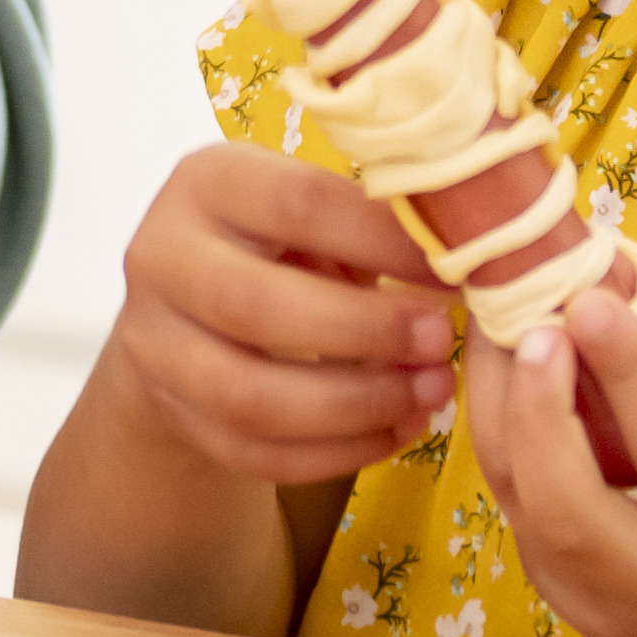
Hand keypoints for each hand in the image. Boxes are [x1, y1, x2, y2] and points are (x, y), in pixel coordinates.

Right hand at [80, 142, 464, 493]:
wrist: (191, 308)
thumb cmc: (280, 244)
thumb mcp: (313, 210)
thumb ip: (375, 223)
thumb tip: (480, 251)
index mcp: (205, 183)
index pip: (296, 205)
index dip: (383, 242)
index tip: (455, 270)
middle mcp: (161, 258)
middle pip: (253, 307)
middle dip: (363, 332)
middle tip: (439, 342)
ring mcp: (156, 344)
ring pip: (249, 397)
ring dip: (355, 404)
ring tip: (429, 393)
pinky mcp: (173, 413)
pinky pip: (254, 453)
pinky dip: (336, 453)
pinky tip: (396, 431)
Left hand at [453, 284, 636, 636]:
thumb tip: (608, 276)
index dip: (628, 374)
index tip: (588, 296)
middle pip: (572, 510)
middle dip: (535, 408)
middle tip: (525, 320)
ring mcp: (606, 615)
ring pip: (526, 510)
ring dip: (502, 410)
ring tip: (504, 327)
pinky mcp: (561, 607)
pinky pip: (518, 515)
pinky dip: (506, 440)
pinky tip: (508, 379)